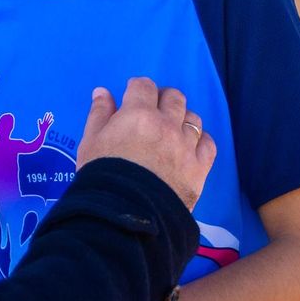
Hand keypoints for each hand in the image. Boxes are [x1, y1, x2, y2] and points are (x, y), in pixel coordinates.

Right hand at [75, 77, 215, 210]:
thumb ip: (99, 114)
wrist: (125, 215)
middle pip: (174, 97)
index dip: (137, 88)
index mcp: (138, 114)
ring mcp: (187, 145)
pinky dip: (199, 141)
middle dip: (162, 99)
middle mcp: (167, 124)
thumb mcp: (90, 142)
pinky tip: (189, 147)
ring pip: (193, 118)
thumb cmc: (102, 176)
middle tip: (153, 111)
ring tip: (172, 130)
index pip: (144, 86)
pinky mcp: (200, 167)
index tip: (132, 96)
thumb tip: (103, 92)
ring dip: (182, 119)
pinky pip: (208, 143)